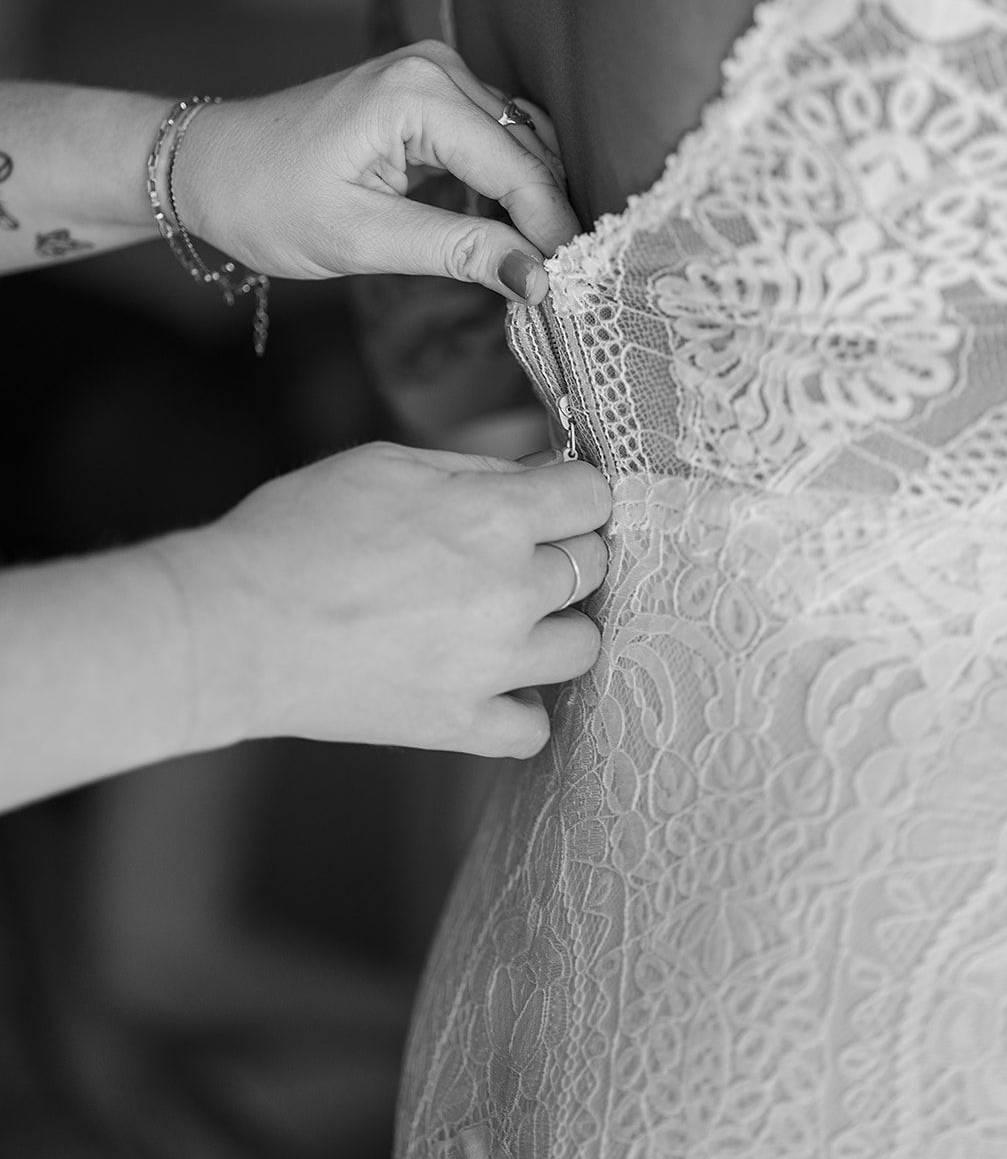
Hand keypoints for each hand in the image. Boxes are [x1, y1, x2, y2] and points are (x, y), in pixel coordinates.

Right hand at [162, 442, 610, 758]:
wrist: (230, 627)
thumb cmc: (295, 530)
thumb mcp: (386, 463)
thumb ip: (475, 465)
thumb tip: (538, 464)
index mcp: (492, 516)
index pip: (592, 495)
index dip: (573, 490)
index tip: (552, 497)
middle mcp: (509, 591)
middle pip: (592, 564)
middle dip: (563, 547)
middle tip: (516, 550)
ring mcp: (491, 667)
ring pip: (583, 645)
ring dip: (555, 625)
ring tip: (509, 616)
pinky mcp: (460, 726)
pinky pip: (533, 727)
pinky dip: (520, 706)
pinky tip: (490, 681)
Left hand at [178, 41, 577, 303]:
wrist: (207, 166)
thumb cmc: (266, 201)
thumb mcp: (362, 238)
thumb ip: (458, 252)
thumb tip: (538, 279)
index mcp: (418, 94)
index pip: (519, 168)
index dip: (553, 229)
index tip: (574, 286)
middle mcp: (435, 68)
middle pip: (529, 149)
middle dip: (548, 215)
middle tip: (563, 283)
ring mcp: (433, 73)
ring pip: (519, 143)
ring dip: (531, 201)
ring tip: (538, 264)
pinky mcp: (427, 92)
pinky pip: (490, 139)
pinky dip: (505, 185)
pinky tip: (501, 233)